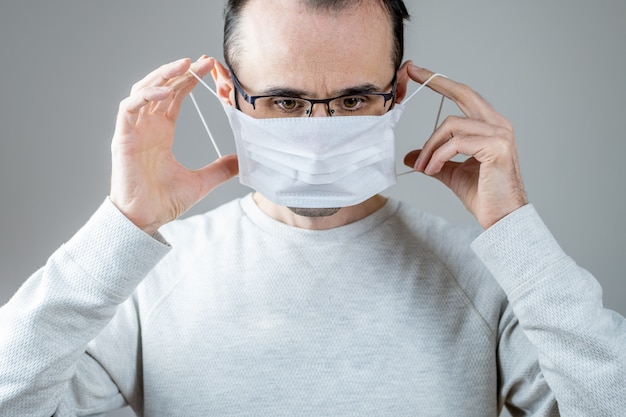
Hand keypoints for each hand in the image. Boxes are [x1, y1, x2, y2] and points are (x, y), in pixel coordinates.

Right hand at [110, 57, 237, 234]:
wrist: (144, 220)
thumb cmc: (164, 201)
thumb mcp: (202, 182)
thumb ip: (221, 168)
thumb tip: (243, 160)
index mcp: (161, 133)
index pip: (174, 97)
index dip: (189, 81)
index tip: (208, 68)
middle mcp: (146, 127)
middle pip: (161, 88)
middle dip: (180, 72)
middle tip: (203, 60)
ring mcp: (133, 131)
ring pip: (143, 91)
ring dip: (162, 76)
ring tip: (185, 65)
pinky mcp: (122, 138)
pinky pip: (130, 108)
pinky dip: (146, 96)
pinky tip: (166, 92)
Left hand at [403, 63, 527, 228]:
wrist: (502, 218)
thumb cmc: (483, 196)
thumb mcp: (451, 173)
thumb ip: (434, 160)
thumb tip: (411, 156)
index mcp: (490, 126)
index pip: (464, 96)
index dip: (441, 82)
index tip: (418, 71)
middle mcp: (498, 124)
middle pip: (463, 93)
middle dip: (435, 81)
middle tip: (410, 72)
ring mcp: (499, 134)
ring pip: (450, 125)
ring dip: (430, 147)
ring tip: (423, 168)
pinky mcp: (496, 147)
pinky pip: (455, 143)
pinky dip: (438, 156)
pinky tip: (433, 170)